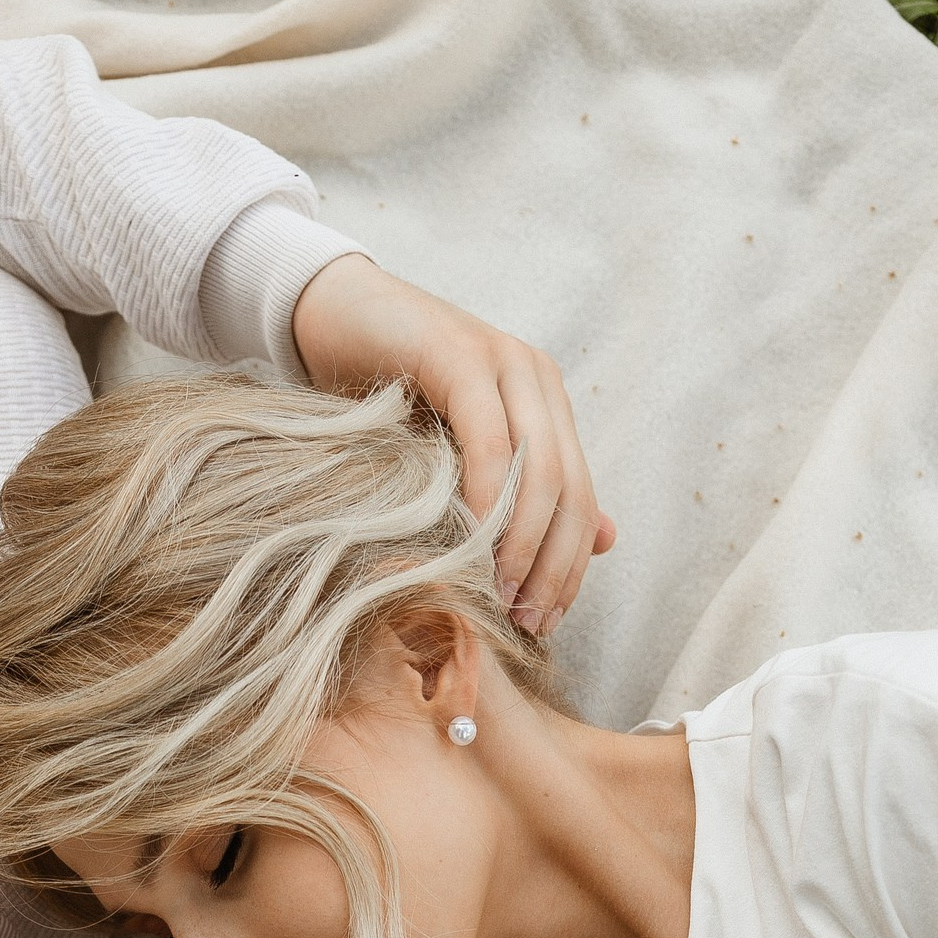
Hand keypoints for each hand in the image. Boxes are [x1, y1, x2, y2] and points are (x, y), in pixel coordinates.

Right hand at [289, 253, 614, 633]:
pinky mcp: (461, 356)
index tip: (545, 623)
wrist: (331, 314)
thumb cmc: (386, 394)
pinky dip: (486, 498)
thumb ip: (528, 492)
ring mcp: (503, 362)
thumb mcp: (461, 450)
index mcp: (546, 402)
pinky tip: (472, 544)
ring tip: (501, 595)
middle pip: (570, 490)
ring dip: (523, 543)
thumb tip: (606, 540)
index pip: (581, 499)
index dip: (569, 568)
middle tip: (525, 622)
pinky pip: (488, 439)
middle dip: (554, 567)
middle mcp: (536, 379)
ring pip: (540, 469)